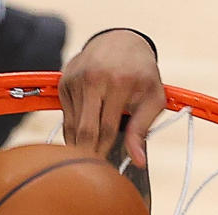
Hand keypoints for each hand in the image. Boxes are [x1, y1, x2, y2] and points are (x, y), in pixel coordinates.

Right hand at [59, 30, 164, 167]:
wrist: (121, 41)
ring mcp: (76, 79)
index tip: (105, 169)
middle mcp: (93, 78)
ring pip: (72, 126)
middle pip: (84, 131)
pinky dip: (74, 130)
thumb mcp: (153, 98)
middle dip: (88, 154)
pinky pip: (66, 116)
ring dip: (79, 144)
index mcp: (118, 82)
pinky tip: (84, 135)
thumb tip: (138, 161)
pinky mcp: (64, 81)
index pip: (106, 129)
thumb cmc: (142, 73)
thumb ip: (142, 129)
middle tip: (94, 170)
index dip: (105, 152)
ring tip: (89, 156)